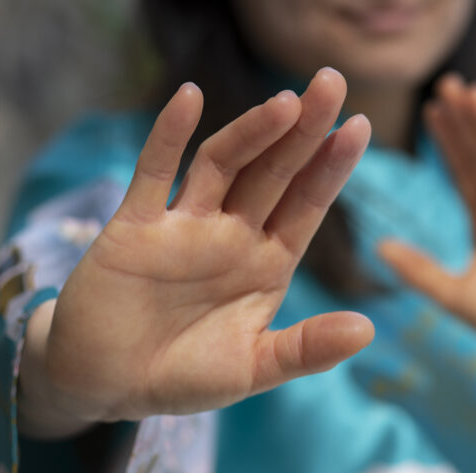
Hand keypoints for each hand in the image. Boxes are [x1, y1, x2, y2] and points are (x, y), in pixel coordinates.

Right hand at [19, 68, 373, 435]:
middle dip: (303, 131)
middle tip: (331, 84)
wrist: (107, 384)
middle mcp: (231, 235)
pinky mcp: (136, 226)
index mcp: (266, 264)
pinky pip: (153, 173)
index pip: (306, 206)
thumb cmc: (183, 376)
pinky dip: (168, 136)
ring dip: (251, 131)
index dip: (331, 168)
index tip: (360, 128)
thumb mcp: (252, 369)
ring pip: (223, 165)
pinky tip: (189, 98)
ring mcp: (184, 226)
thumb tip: (368, 330)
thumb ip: (305, 349)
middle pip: (273, 172)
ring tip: (285, 101)